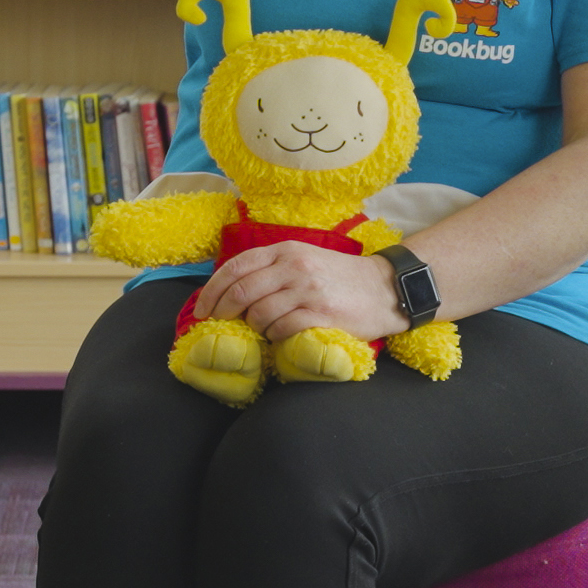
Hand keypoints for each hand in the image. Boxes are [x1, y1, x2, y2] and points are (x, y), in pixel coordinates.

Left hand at [191, 242, 405, 343]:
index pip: (235, 267)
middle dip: (224, 312)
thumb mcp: (302, 260)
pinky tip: (282, 334)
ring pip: (259, 314)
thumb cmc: (338, 277)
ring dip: (255, 327)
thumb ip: (269, 270)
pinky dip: (275, 336)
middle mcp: (294, 267)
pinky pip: (282, 330)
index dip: (212, 290)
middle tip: (222, 324)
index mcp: (285, 251)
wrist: (385, 288)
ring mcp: (308, 290)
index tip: (202, 309)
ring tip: (266, 328)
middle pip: (241, 292)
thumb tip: (228, 291)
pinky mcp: (322, 314)